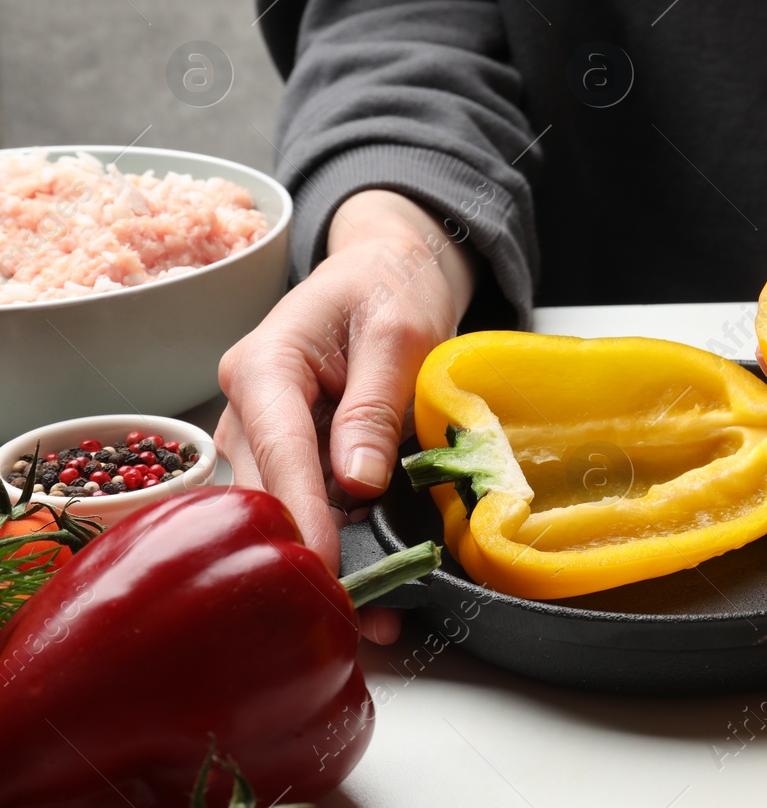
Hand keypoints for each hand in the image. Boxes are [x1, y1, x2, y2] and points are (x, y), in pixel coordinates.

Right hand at [215, 190, 474, 641]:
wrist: (387, 268)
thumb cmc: (390, 287)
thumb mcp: (399, 333)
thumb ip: (375, 404)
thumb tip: (356, 482)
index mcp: (265, 366)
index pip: (277, 450)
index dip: (301, 514)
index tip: (323, 567)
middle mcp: (247, 404)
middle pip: (268, 492)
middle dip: (309, 552)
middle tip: (358, 614)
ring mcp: (262, 431)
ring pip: (280, 507)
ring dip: (322, 558)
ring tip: (374, 618)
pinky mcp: (288, 451)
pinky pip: (303, 501)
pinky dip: (334, 541)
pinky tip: (370, 586)